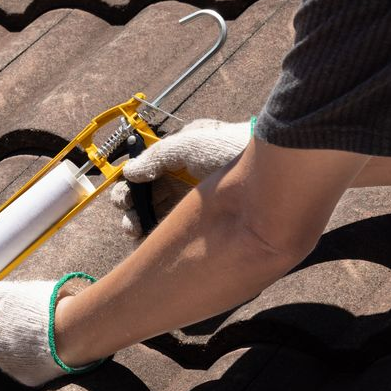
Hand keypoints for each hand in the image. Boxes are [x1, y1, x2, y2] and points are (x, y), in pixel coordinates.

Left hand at [0, 275, 97, 386]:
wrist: (74, 334)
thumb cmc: (41, 305)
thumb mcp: (9, 291)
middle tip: (4, 319)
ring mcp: (6, 365)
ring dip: (5, 344)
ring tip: (28, 331)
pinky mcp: (24, 376)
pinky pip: (18, 366)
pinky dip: (24, 357)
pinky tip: (40, 346)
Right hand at [109, 118, 251, 235]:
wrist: (266, 165)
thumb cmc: (227, 147)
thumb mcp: (190, 144)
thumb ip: (157, 157)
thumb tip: (129, 172)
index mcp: (172, 167)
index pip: (140, 181)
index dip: (127, 191)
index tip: (124, 200)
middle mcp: (177, 188)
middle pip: (142, 204)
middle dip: (130, 213)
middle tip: (132, 222)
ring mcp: (190, 209)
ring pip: (154, 223)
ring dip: (140, 229)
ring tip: (137, 233)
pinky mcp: (204, 227)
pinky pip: (176, 239)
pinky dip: (160, 243)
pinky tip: (153, 245)